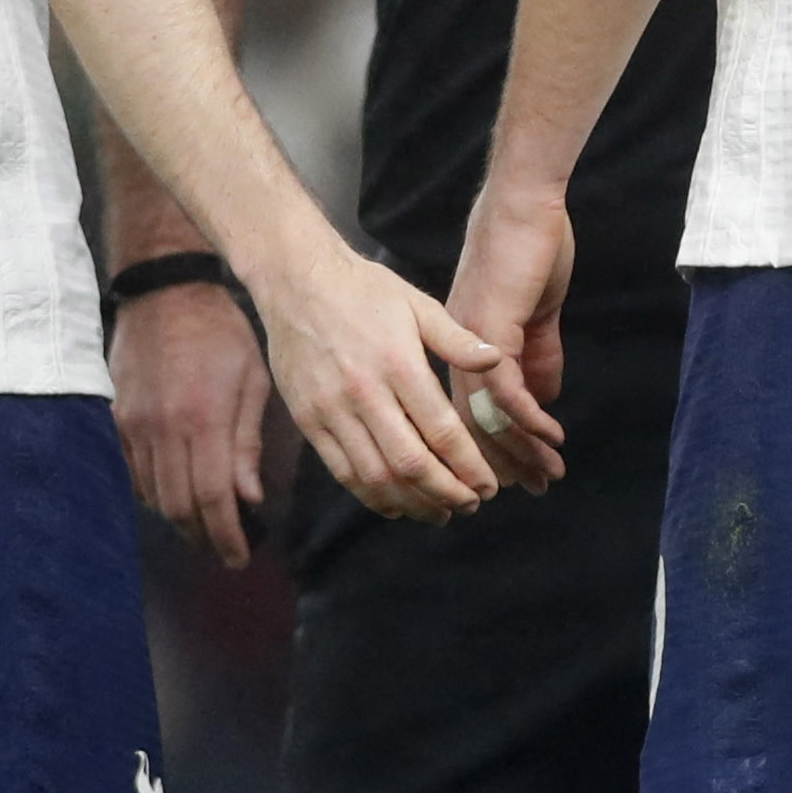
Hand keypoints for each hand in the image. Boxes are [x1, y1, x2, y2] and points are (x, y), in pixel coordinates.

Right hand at [109, 280, 274, 568]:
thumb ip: (247, 442)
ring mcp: (134, 425)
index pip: (211, 497)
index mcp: (202, 418)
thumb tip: (249, 498)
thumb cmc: (221, 331)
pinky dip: (154, 495)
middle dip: (202, 536)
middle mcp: (163, 428)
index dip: (225, 535)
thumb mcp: (252, 380)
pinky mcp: (117, 419)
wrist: (164, 290)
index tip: (239, 557)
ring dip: (180, 520)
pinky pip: (132, 474)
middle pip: (177, 507)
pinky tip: (175, 496)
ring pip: (153, 496)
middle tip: (224, 550)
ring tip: (205, 527)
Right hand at [250, 237, 530, 521]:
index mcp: (398, 364)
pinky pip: (342, 471)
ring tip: (439, 513)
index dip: (469, 467)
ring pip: (375, 476)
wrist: (295, 280)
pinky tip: (395, 505)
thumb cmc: (364, 290)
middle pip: (411, 463)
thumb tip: (496, 361)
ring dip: (412, 504)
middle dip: (447, 493)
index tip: (489, 486)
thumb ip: (457, 339)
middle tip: (471, 505)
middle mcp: (364, 393)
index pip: (441, 432)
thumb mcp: (418, 303)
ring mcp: (331, 410)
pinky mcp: (307, 420)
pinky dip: (371, 496)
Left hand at [443, 184, 578, 490]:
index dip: (495, 445)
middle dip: (506, 460)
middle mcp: (456, 351)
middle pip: (474, 422)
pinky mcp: (493, 331)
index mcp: (459, 347)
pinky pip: (507, 389)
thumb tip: (542, 399)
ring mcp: (471, 343)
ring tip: (550, 473)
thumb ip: (538, 355)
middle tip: (535, 488)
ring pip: (489, 413)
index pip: (470, 410)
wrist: (522, 205)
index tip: (519, 475)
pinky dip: (530, 418)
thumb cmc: (528, 249)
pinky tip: (552, 436)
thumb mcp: (535, 312)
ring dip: (521, 448)